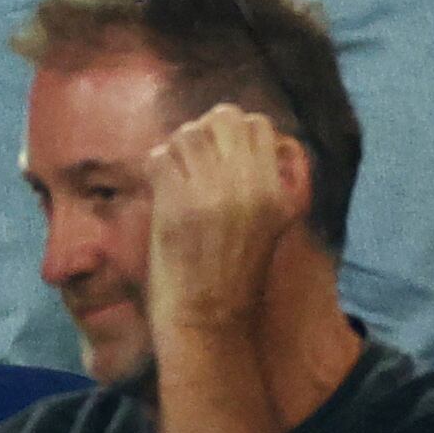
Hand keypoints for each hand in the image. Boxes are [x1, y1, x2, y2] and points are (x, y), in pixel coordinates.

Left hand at [140, 101, 300, 344]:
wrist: (209, 315)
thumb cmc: (238, 270)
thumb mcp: (275, 222)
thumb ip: (272, 178)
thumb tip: (257, 134)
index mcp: (276, 191)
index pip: (257, 124)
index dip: (234, 131)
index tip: (221, 152)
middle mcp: (248, 187)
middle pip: (223, 118)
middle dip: (206, 131)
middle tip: (197, 158)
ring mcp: (212, 193)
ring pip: (189, 132)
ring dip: (179, 148)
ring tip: (179, 174)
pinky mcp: (177, 203)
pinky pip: (160, 155)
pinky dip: (157, 166)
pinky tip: (163, 187)